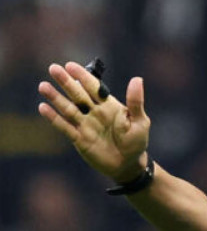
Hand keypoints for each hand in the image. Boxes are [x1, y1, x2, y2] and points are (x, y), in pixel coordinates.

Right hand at [38, 61, 149, 181]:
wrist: (128, 165)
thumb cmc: (136, 142)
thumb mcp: (140, 121)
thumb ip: (135, 102)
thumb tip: (137, 79)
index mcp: (109, 105)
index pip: (94, 87)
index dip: (83, 76)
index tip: (70, 66)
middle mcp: (94, 112)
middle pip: (78, 94)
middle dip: (66, 82)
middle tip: (53, 68)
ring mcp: (85, 125)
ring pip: (68, 108)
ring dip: (56, 98)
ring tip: (43, 86)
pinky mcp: (79, 138)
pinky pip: (65, 127)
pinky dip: (54, 118)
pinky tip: (43, 108)